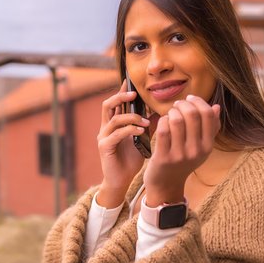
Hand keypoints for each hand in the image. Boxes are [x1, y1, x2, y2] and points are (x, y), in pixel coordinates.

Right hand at [96, 81, 148, 207]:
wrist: (120, 181)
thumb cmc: (130, 160)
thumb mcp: (142, 140)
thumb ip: (148, 126)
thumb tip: (160, 112)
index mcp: (113, 124)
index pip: (115, 103)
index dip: (121, 91)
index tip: (129, 81)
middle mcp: (105, 128)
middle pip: (108, 105)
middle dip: (120, 97)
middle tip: (134, 95)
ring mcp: (103, 137)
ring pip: (114, 118)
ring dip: (131, 117)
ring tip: (145, 121)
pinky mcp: (104, 147)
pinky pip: (116, 134)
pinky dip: (129, 130)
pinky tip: (140, 131)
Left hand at [143, 95, 220, 206]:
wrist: (167, 184)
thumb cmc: (184, 160)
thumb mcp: (201, 147)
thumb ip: (210, 128)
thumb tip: (216, 107)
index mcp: (208, 146)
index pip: (208, 115)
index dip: (198, 101)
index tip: (190, 98)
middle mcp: (196, 151)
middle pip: (192, 115)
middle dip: (182, 104)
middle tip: (177, 105)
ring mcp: (180, 155)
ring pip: (176, 121)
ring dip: (171, 112)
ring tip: (170, 114)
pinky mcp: (164, 157)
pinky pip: (163, 130)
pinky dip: (162, 121)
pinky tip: (163, 122)